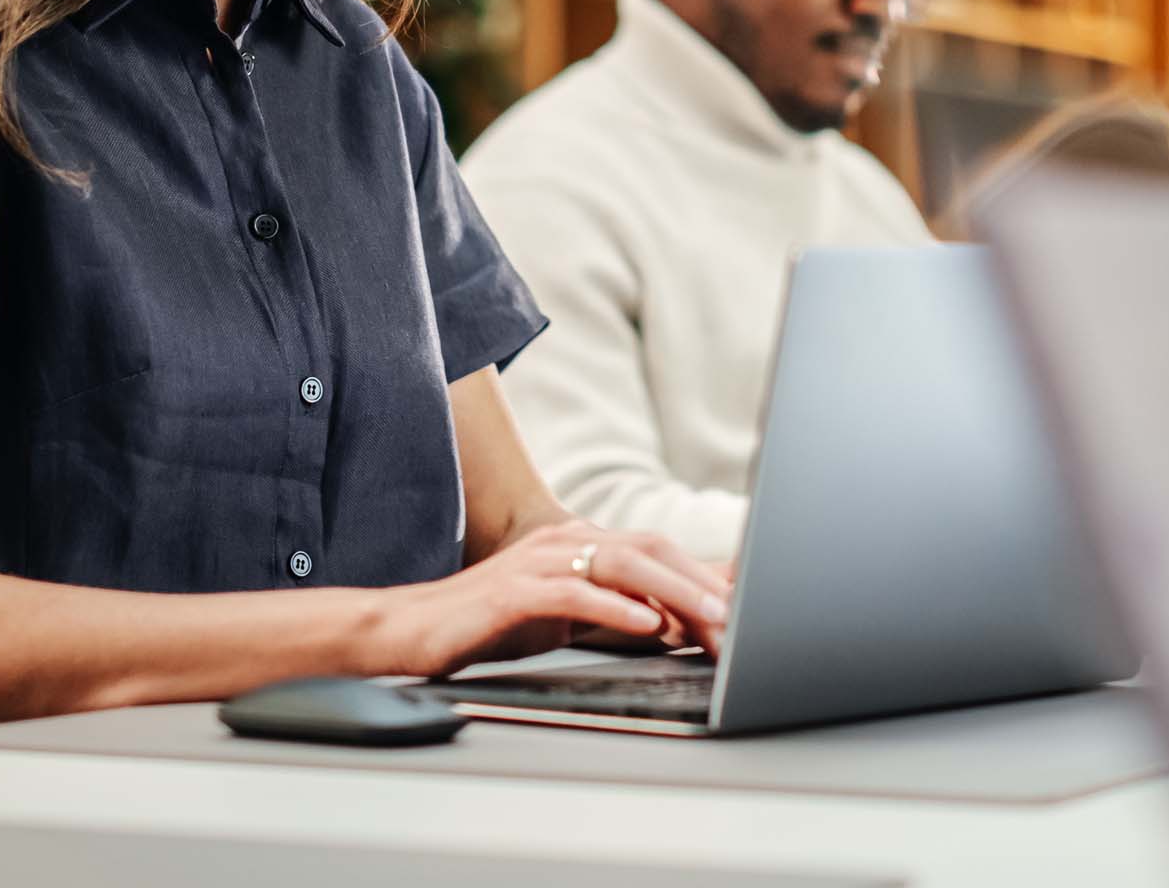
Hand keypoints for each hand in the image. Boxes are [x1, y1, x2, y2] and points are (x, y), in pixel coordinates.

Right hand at [366, 521, 731, 680]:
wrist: (417, 628)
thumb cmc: (493, 625)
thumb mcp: (567, 616)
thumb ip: (617, 612)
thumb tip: (680, 624)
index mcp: (581, 543)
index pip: (657, 550)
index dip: (706, 574)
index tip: (751, 603)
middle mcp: (566, 541)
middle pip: (651, 549)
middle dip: (703, 583)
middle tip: (747, 619)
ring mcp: (540, 561)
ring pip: (622, 563)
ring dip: (674, 591)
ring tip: (713, 618)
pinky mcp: (516, 590)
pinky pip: (574, 592)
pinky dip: (614, 606)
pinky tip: (645, 623)